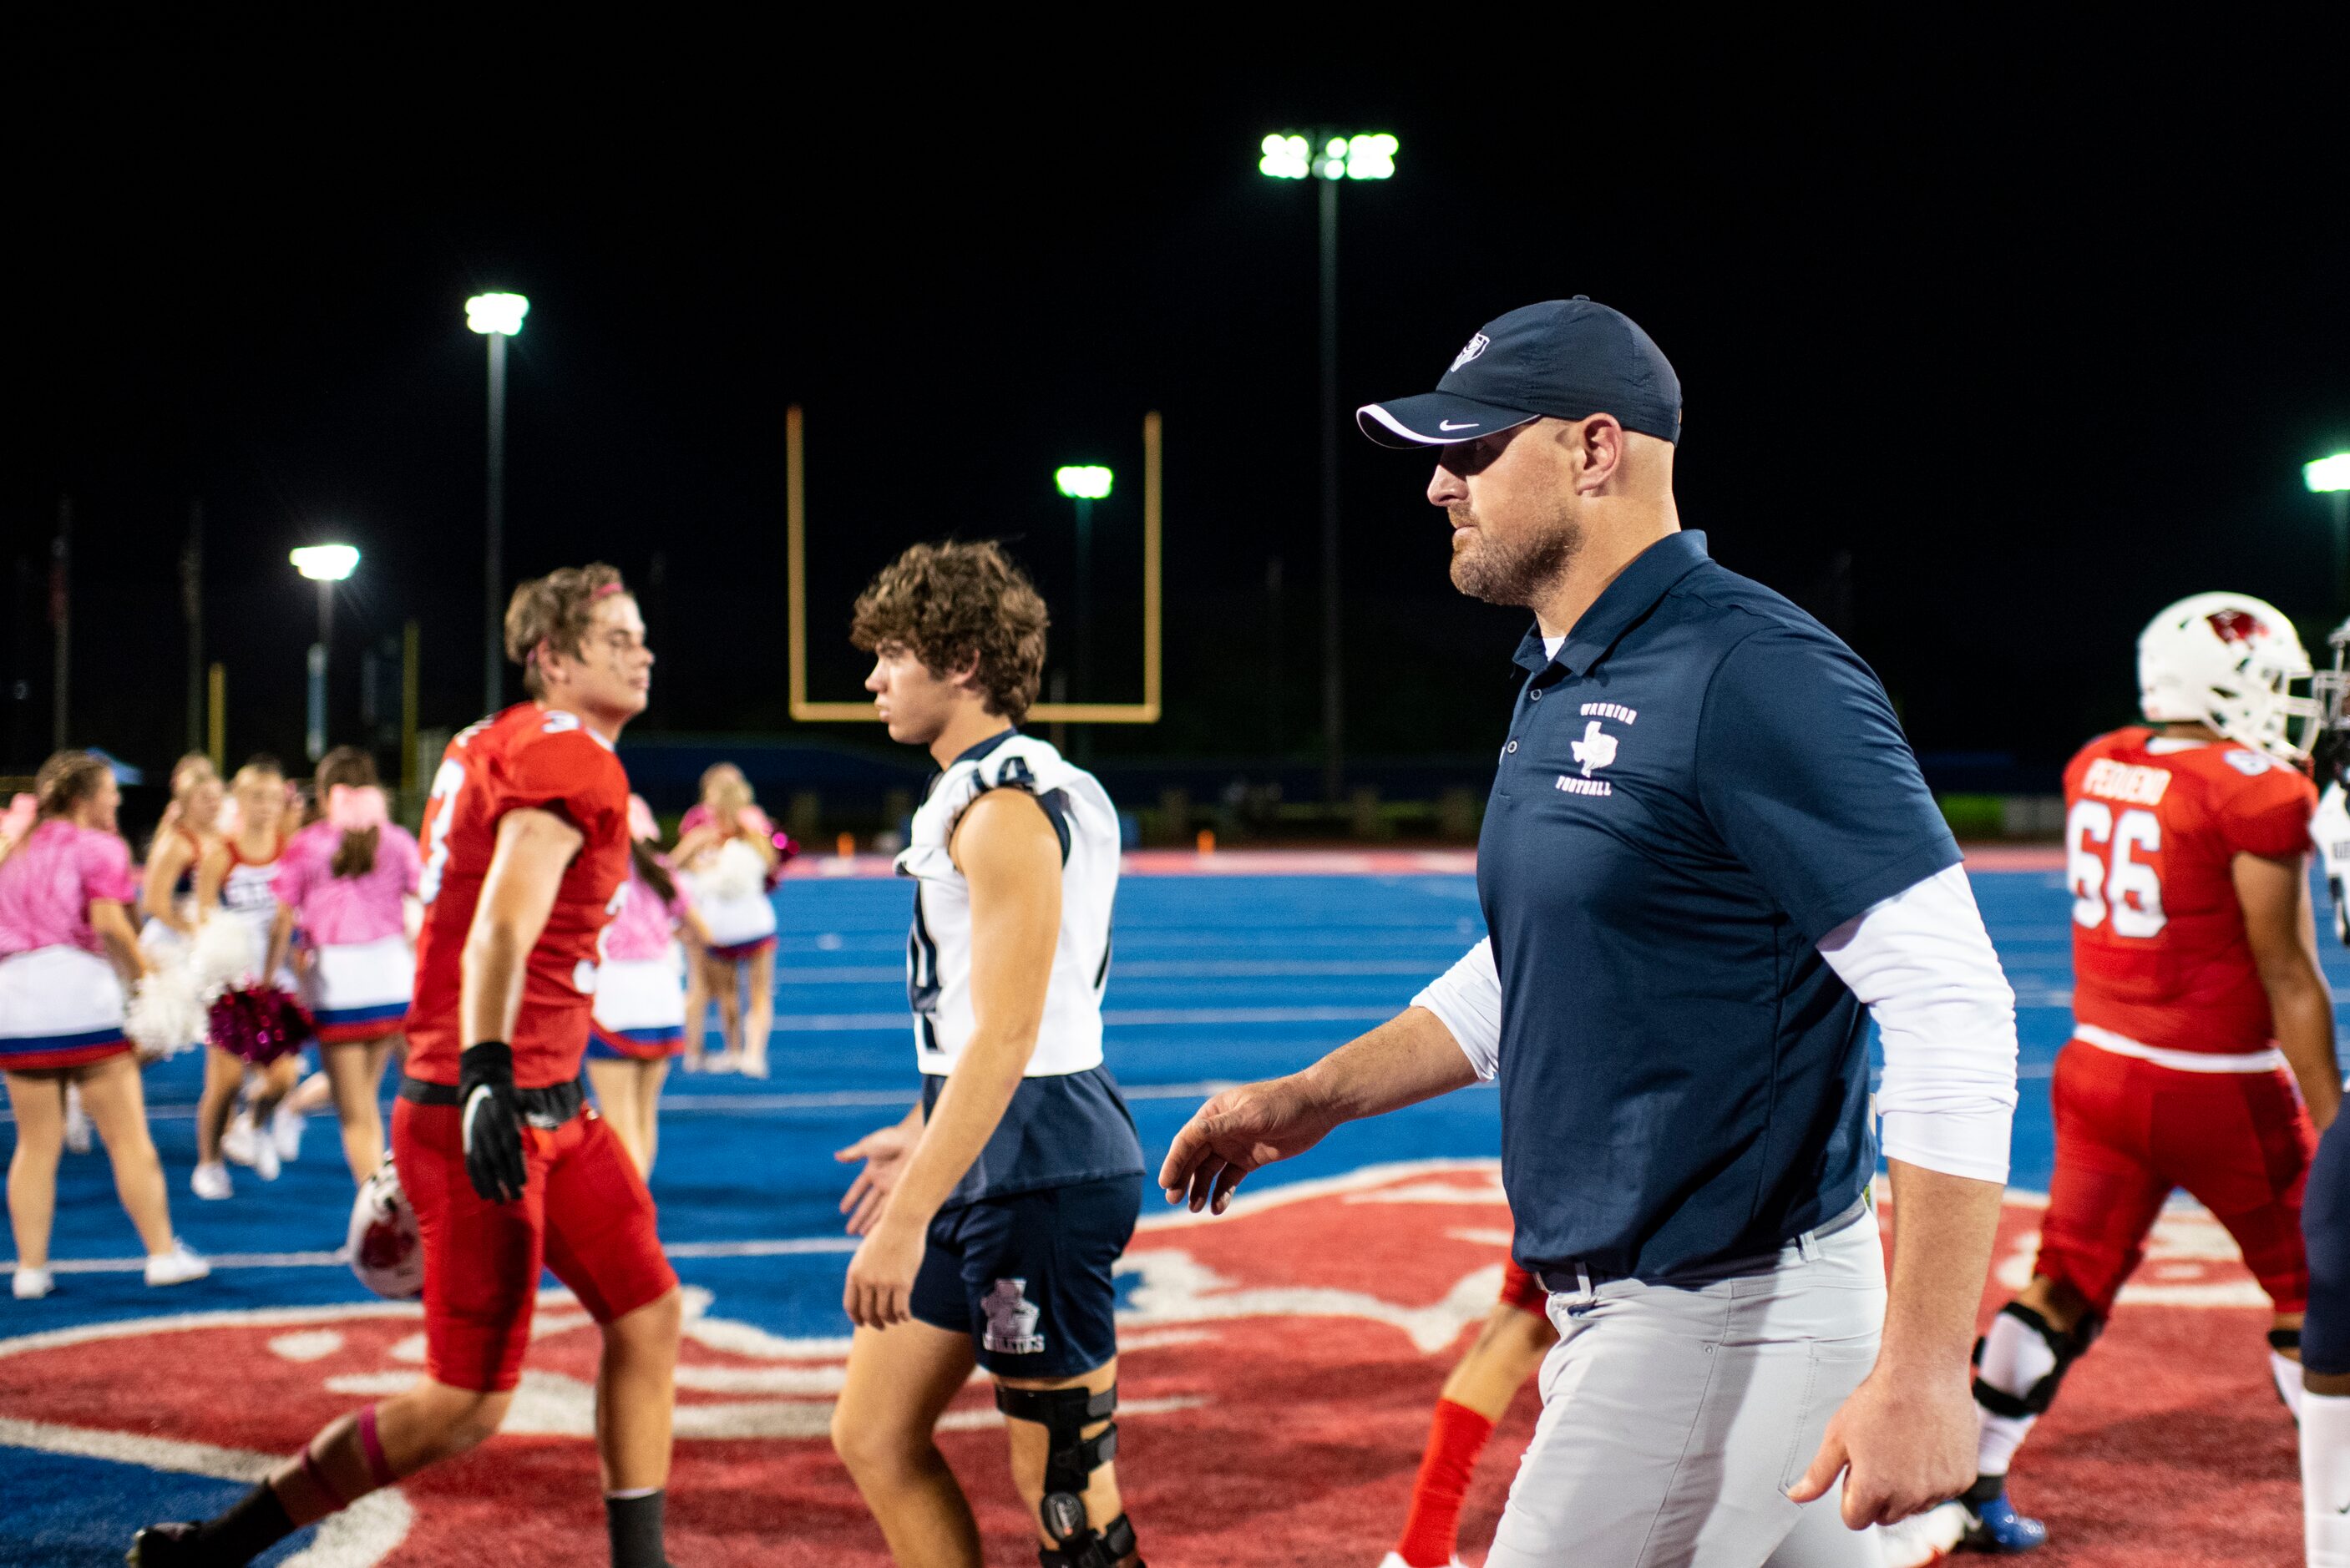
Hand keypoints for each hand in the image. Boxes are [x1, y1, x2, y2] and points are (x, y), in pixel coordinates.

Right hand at [458, 1042, 528, 1203]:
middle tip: (515, 1197)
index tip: (523, 1183)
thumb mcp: (524, 1101)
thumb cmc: (509, 1097)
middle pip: (497, 1161)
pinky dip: (475, 1178)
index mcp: (504, 1122)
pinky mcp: (468, 1141)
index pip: (510, 1149)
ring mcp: (476, 1137)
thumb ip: (538, 1114)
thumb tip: (555, 1125)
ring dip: (489, 1183)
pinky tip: (482, 1192)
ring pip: (482, 1164)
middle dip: (505, 1181)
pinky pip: (470, 1162)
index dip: (515, 1167)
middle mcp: (489, 1131)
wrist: (481, 1085)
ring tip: (497, 1199)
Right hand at [835, 1120, 918, 1234]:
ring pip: (879, 1210)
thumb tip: (837, 1156)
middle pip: (867, 1204)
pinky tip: (882, 1230)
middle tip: (849, 1231)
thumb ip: (853, 1153)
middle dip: (858, 1217)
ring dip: (870, 1223)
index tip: (843, 1210)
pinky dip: (886, 1220)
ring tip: (861, 1235)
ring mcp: (893, 1188)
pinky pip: (893, 1209)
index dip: (851, 1199)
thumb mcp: (869, 1145)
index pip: (859, 1189)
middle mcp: (882, 1181)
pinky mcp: (904, 1191)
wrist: (915, 1138)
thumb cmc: (893, 1138)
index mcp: (873, 1170)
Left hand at [842, 1216, 926, 1329]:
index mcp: (854, 1273)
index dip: (856, 1318)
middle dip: (874, 1323)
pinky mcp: (903, 1283)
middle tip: (881, 1326)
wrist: (902, 1221)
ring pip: (885, 1313)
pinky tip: (907, 1316)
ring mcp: (884, 1283)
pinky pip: (901, 1309)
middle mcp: (866, 1281)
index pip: (850, 1305)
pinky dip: (904, 1316)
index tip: (862, 1323)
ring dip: (890, 1320)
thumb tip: (864, 1292)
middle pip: (867, 1312)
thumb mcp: (865, 1253)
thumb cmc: (886, 1234)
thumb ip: (862, 1272)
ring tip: (895, 1320)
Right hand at [1159, 1077, 1334, 1213]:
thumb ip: (1221, 1126)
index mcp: (1214, 1113)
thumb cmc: (1282, 1103)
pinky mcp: (1250, 1160)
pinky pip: (1230, 1179)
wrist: (1317, 1107)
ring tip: (1195, 1209)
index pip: (1187, 1140)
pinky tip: (1218, 1208)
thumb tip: (1191, 1132)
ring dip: (1200, 1189)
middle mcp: (1220, 1130)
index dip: (1174, 1161)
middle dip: (1182, 1178)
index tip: (1165, 1183)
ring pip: (1209, 1171)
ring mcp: (1235, 1146)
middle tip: (1173, 1200)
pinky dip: (1222, 1194)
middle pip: (1194, 1158)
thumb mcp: (1250, 1114)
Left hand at [1787, 1358, 1975, 1527]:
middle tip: (1878, 1456)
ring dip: (1907, 1488)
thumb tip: (1797, 1496)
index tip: (1856, 1471)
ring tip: (1902, 1447)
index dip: (1851, 1495)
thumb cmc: (1879, 1400)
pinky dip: (1934, 1477)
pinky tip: (1926, 1446)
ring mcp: (1939, 1490)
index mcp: (1874, 1490)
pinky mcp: (1961, 1479)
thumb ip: (1818, 1474)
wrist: (1924, 1374)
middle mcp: (1909, 1497)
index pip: (1855, 1520)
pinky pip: (1942, 1491)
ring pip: (1915, 1506)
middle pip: (1885, 1516)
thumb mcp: (1838, 1435)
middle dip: (1878, 1494)